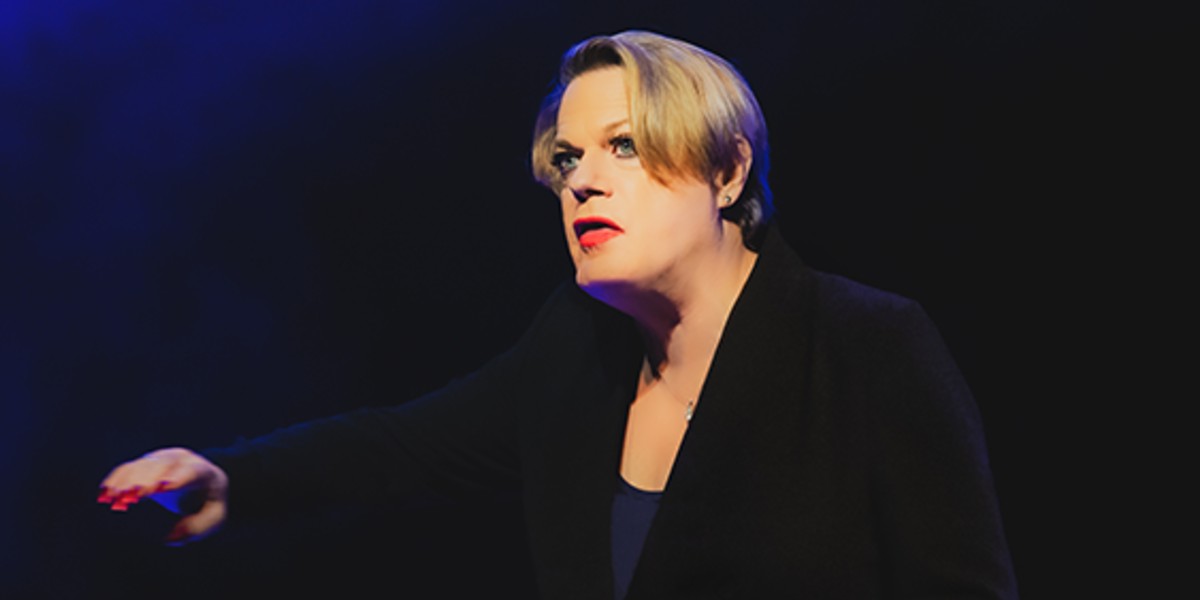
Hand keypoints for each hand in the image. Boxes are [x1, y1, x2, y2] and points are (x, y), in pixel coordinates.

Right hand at [98, 447, 228, 544]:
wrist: (204, 480)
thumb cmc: (209, 501)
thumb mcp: (214, 516)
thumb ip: (198, 526)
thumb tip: (171, 537)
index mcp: (202, 471)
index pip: (190, 473)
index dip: (176, 479)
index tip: (162, 488)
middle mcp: (181, 460)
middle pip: (163, 466)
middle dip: (146, 479)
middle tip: (130, 493)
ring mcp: (162, 459)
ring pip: (143, 466)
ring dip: (127, 480)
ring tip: (112, 496)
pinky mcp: (146, 463)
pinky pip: (129, 468)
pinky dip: (117, 479)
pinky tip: (104, 492)